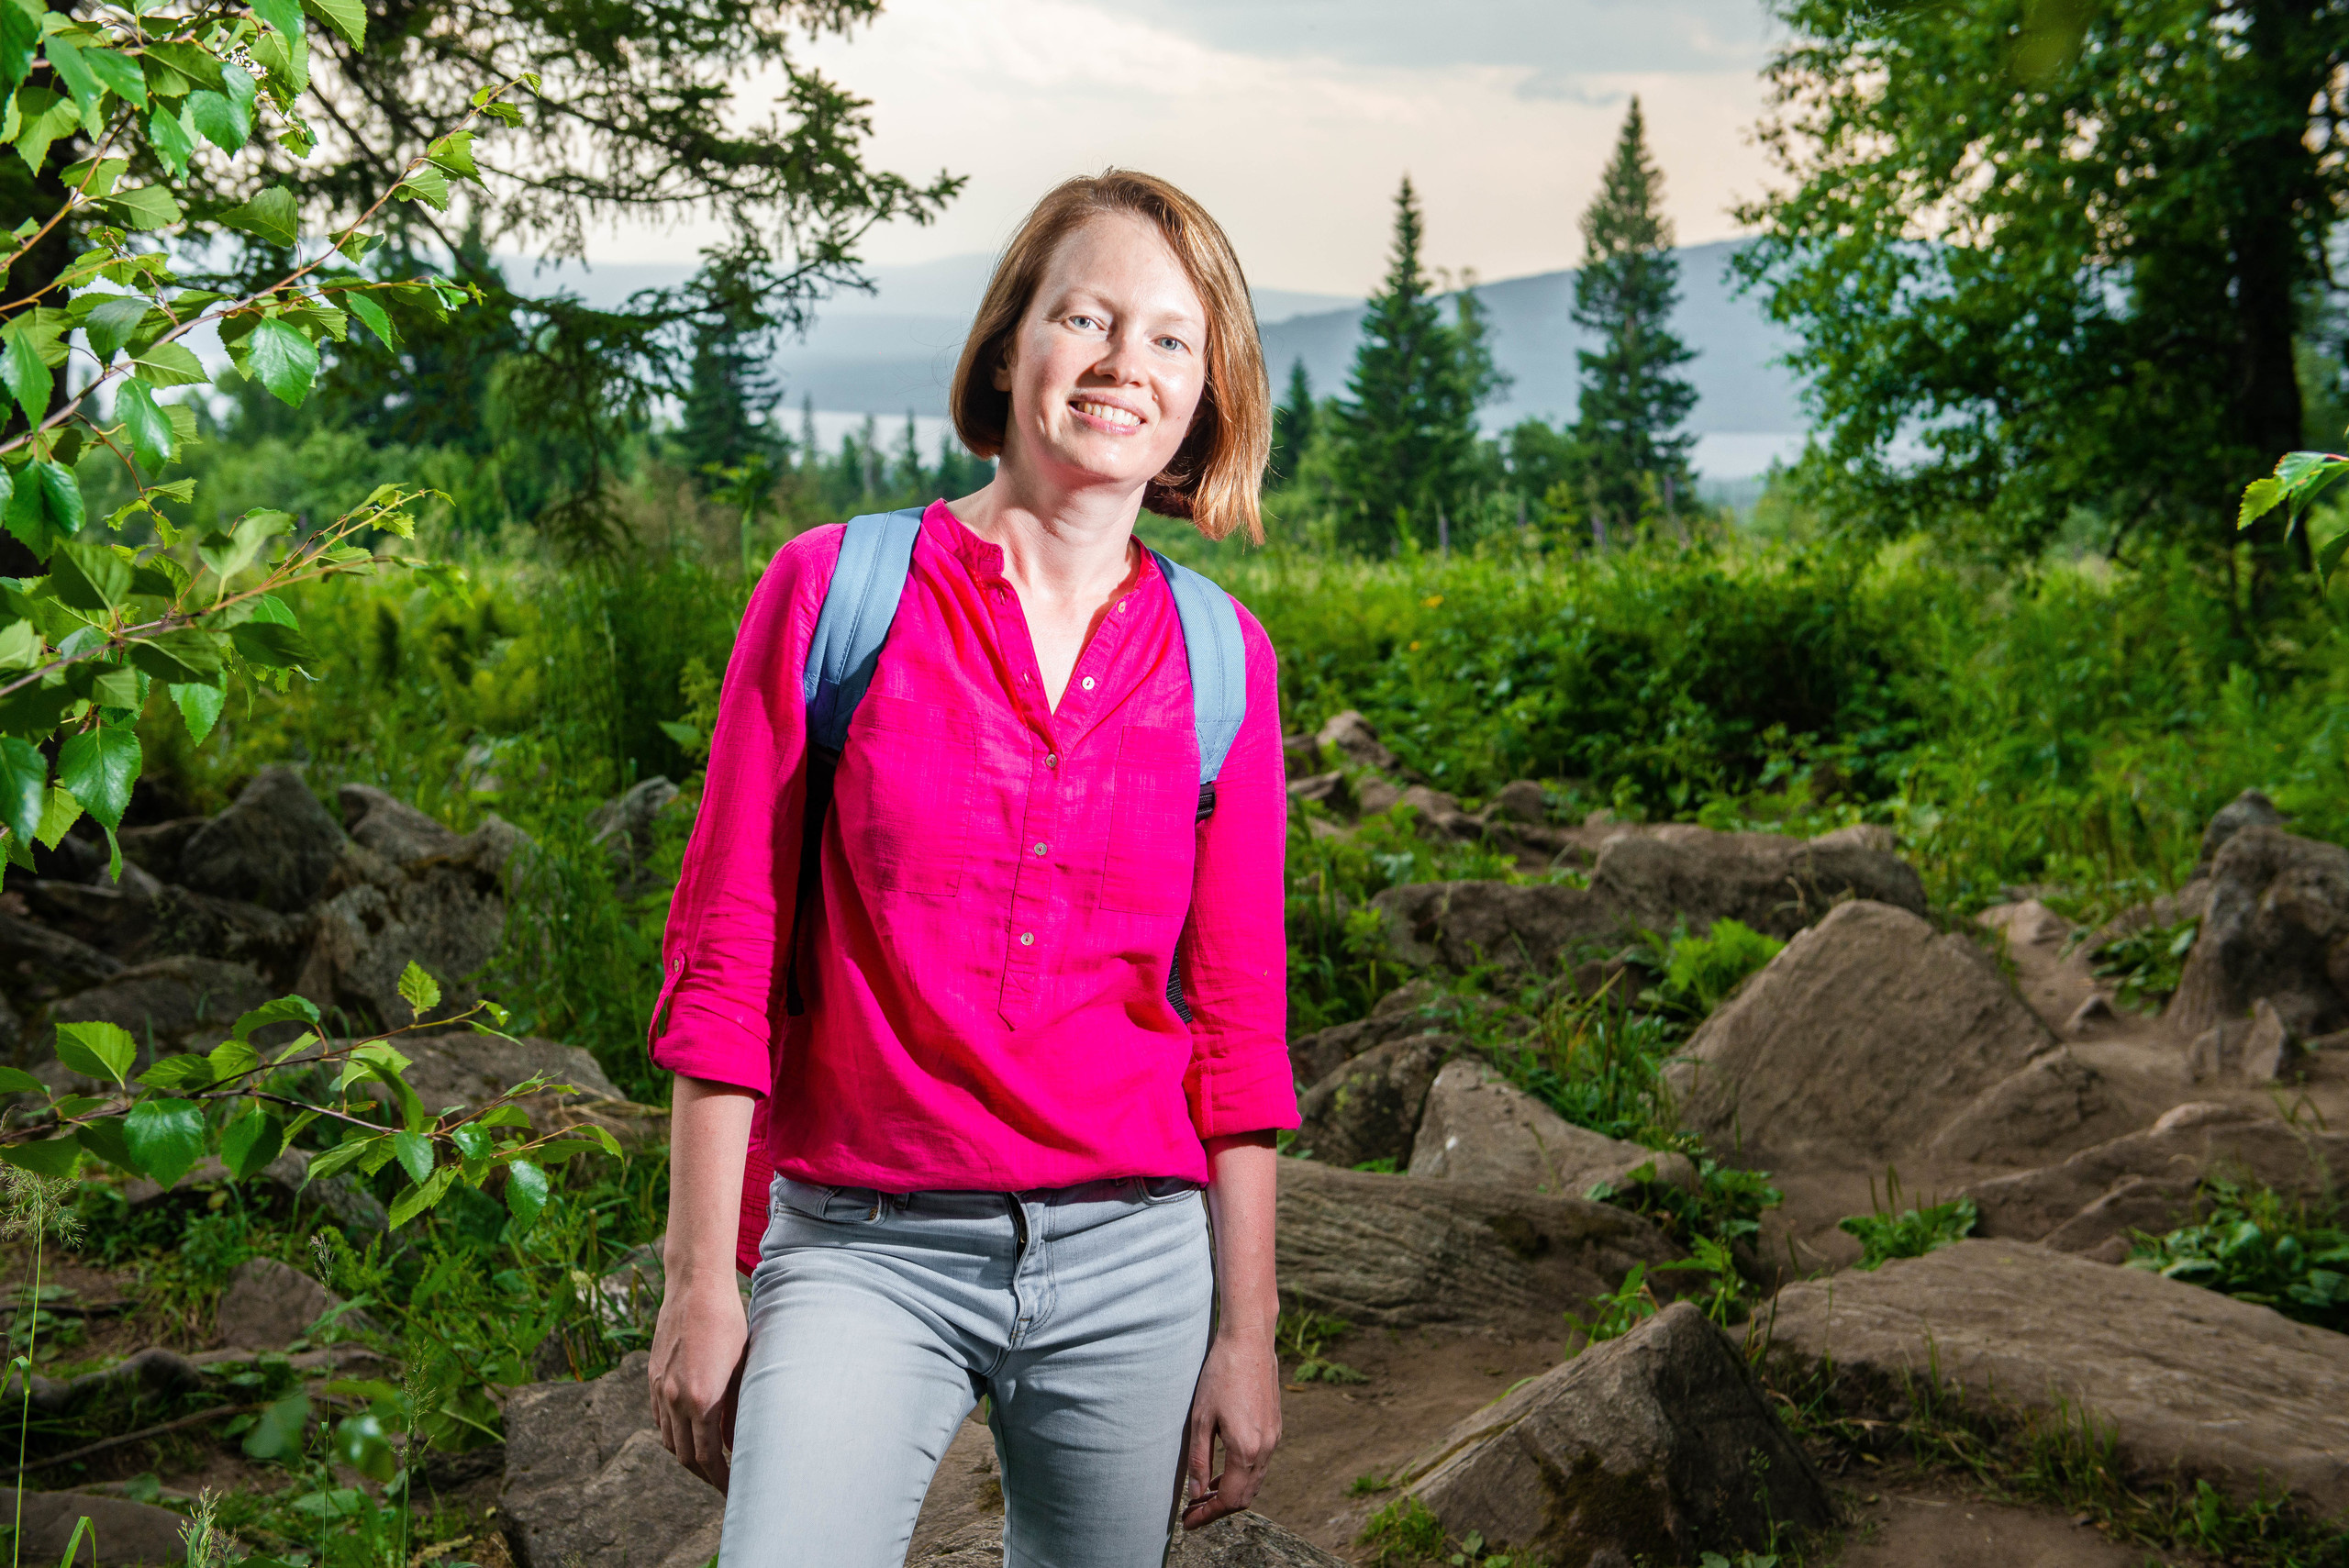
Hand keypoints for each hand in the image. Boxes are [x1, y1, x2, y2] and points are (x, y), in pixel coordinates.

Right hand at [649, 1274, 749, 1490]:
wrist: (696, 1287)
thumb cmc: (729, 1323)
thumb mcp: (742, 1367)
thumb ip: (736, 1409)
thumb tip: (733, 1443)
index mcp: (702, 1400)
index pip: (709, 1457)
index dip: (721, 1479)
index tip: (733, 1489)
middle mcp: (675, 1399)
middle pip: (685, 1456)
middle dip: (705, 1475)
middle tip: (722, 1482)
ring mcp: (659, 1389)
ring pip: (668, 1440)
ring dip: (686, 1457)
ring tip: (706, 1463)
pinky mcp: (652, 1377)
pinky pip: (658, 1419)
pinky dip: (672, 1434)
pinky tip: (686, 1433)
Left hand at [1180, 1331, 1281, 1527]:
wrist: (1249, 1341)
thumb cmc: (1220, 1375)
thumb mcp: (1200, 1420)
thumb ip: (1199, 1461)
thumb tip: (1197, 1494)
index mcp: (1247, 1449)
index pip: (1229, 1500)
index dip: (1207, 1515)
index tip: (1187, 1521)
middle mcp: (1266, 1448)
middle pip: (1245, 1497)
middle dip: (1218, 1509)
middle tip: (1192, 1512)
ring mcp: (1274, 1438)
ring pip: (1254, 1482)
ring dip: (1231, 1493)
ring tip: (1204, 1495)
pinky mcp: (1276, 1427)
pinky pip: (1260, 1465)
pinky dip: (1242, 1476)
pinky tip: (1223, 1470)